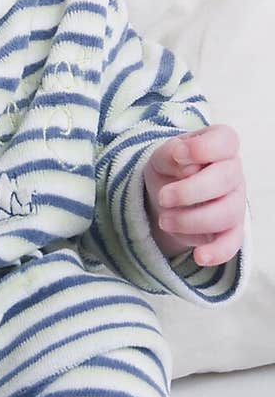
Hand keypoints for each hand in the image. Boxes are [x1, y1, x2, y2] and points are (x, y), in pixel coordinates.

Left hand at [144, 125, 245, 266]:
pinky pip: (232, 243)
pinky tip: (199, 256)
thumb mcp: (161, 157)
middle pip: (226, 179)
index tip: (179, 155)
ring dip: (190, 220)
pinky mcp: (230, 230)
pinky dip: (217, 252)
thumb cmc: (170, 170)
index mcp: (220, 146)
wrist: (168, 196)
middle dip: (190, 191)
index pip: (225, 141)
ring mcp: (235, 202)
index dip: (204, 148)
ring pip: (226, 213)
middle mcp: (233, 172)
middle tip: (163, 198)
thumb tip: (182, 159)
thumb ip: (170, 153)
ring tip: (164, 220)